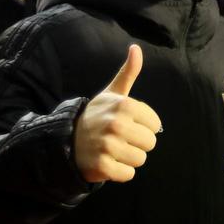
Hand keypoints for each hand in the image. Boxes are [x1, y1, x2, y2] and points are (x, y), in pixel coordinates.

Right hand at [74, 45, 161, 182]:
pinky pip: (128, 174)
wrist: (67, 140)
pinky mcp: (103, 167)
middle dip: (137, 143)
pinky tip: (107, 162)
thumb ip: (128, 72)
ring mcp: (109, 146)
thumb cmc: (97, 116)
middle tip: (119, 138)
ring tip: (113, 149)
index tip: (127, 124)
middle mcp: (117, 124)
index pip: (156, 125)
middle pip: (150, 143)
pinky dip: (119, 172)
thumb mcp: (112, 93)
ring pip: (140, 159)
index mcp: (125, 106)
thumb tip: (136, 48)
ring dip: (129, 158)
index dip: (144, 127)